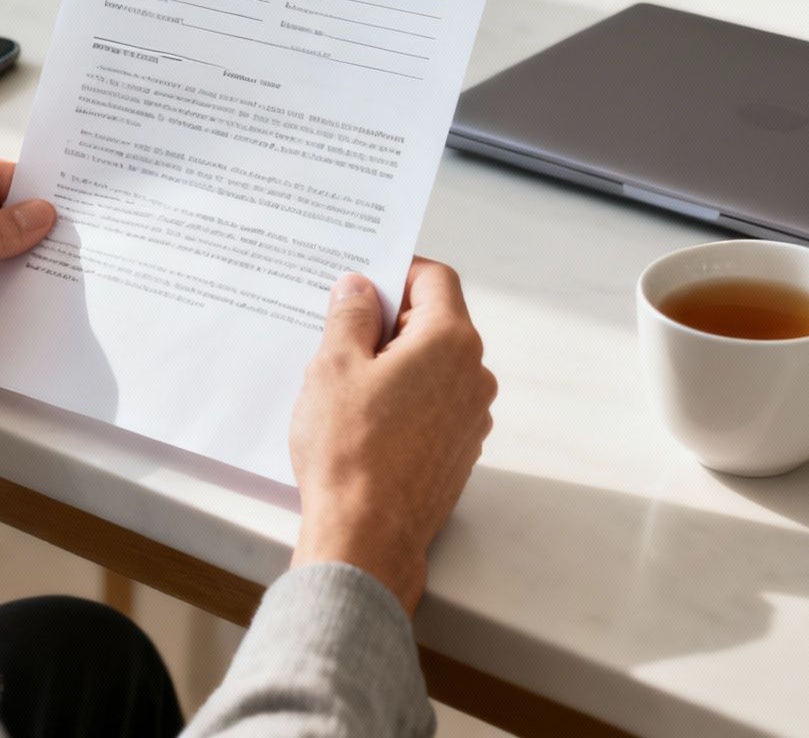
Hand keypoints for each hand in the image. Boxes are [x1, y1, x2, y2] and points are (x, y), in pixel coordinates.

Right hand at [288, 258, 494, 613]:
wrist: (366, 537)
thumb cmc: (349, 451)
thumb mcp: (334, 366)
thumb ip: (350, 316)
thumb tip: (359, 289)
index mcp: (450, 342)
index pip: (435, 279)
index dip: (397, 270)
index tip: (363, 281)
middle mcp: (474, 375)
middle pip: (436, 321)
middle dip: (389, 319)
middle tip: (340, 332)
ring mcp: (472, 416)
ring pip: (434, 366)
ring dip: (395, 361)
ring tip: (346, 383)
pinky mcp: (460, 450)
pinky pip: (434, 404)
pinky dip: (405, 397)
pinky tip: (363, 419)